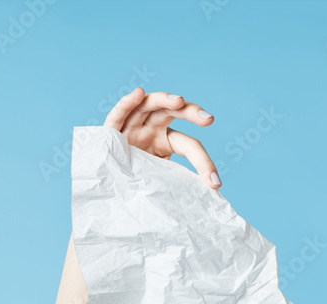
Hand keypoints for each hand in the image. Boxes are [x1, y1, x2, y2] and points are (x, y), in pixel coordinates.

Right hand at [103, 87, 220, 188]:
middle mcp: (152, 128)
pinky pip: (120, 113)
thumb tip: (214, 189)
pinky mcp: (112, 131)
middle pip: (173, 113)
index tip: (215, 182)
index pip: (189, 145)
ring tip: (179, 101)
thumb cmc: (140, 183)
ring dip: (164, 100)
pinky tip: (139, 92)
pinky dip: (128, 102)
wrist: (111, 188)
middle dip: (191, 112)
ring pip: (149, 105)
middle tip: (209, 119)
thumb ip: (183, 181)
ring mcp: (132, 126)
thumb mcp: (164, 182)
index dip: (203, 162)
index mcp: (168, 141)